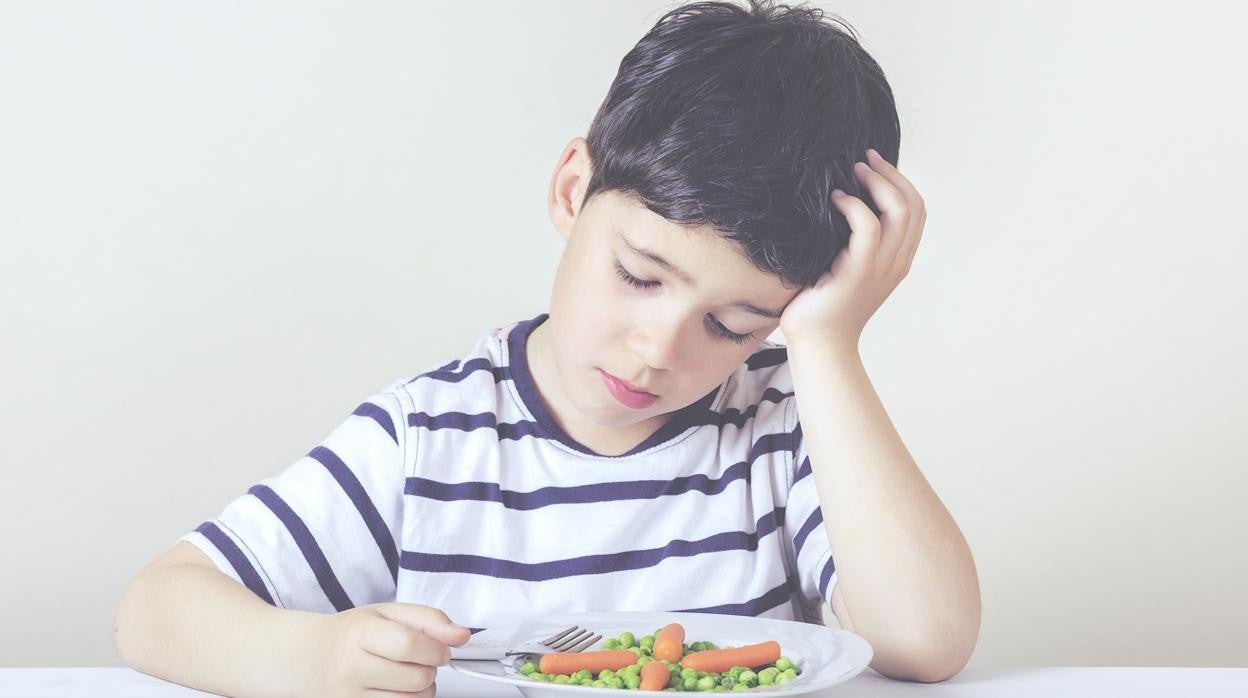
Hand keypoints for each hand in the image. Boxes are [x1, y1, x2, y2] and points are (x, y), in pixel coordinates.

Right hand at [299, 603, 470, 697]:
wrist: (310, 658)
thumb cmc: (351, 634)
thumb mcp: (387, 613)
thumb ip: (429, 619)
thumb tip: (462, 635)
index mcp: (359, 634)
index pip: (411, 645)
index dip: (437, 649)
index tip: (441, 649)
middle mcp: (350, 669)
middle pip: (417, 679)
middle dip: (430, 669)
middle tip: (419, 660)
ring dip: (422, 690)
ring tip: (407, 675)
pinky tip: (397, 690)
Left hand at [779, 149, 926, 347]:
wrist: (819, 344)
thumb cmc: (823, 305)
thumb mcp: (845, 266)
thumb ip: (854, 241)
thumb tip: (842, 204)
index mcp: (898, 260)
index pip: (917, 210)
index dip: (900, 181)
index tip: (874, 164)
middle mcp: (896, 262)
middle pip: (914, 204)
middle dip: (891, 174)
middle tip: (864, 160)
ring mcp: (881, 268)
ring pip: (899, 210)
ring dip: (877, 183)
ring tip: (853, 172)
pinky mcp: (859, 272)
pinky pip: (868, 227)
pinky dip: (854, 205)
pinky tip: (836, 200)